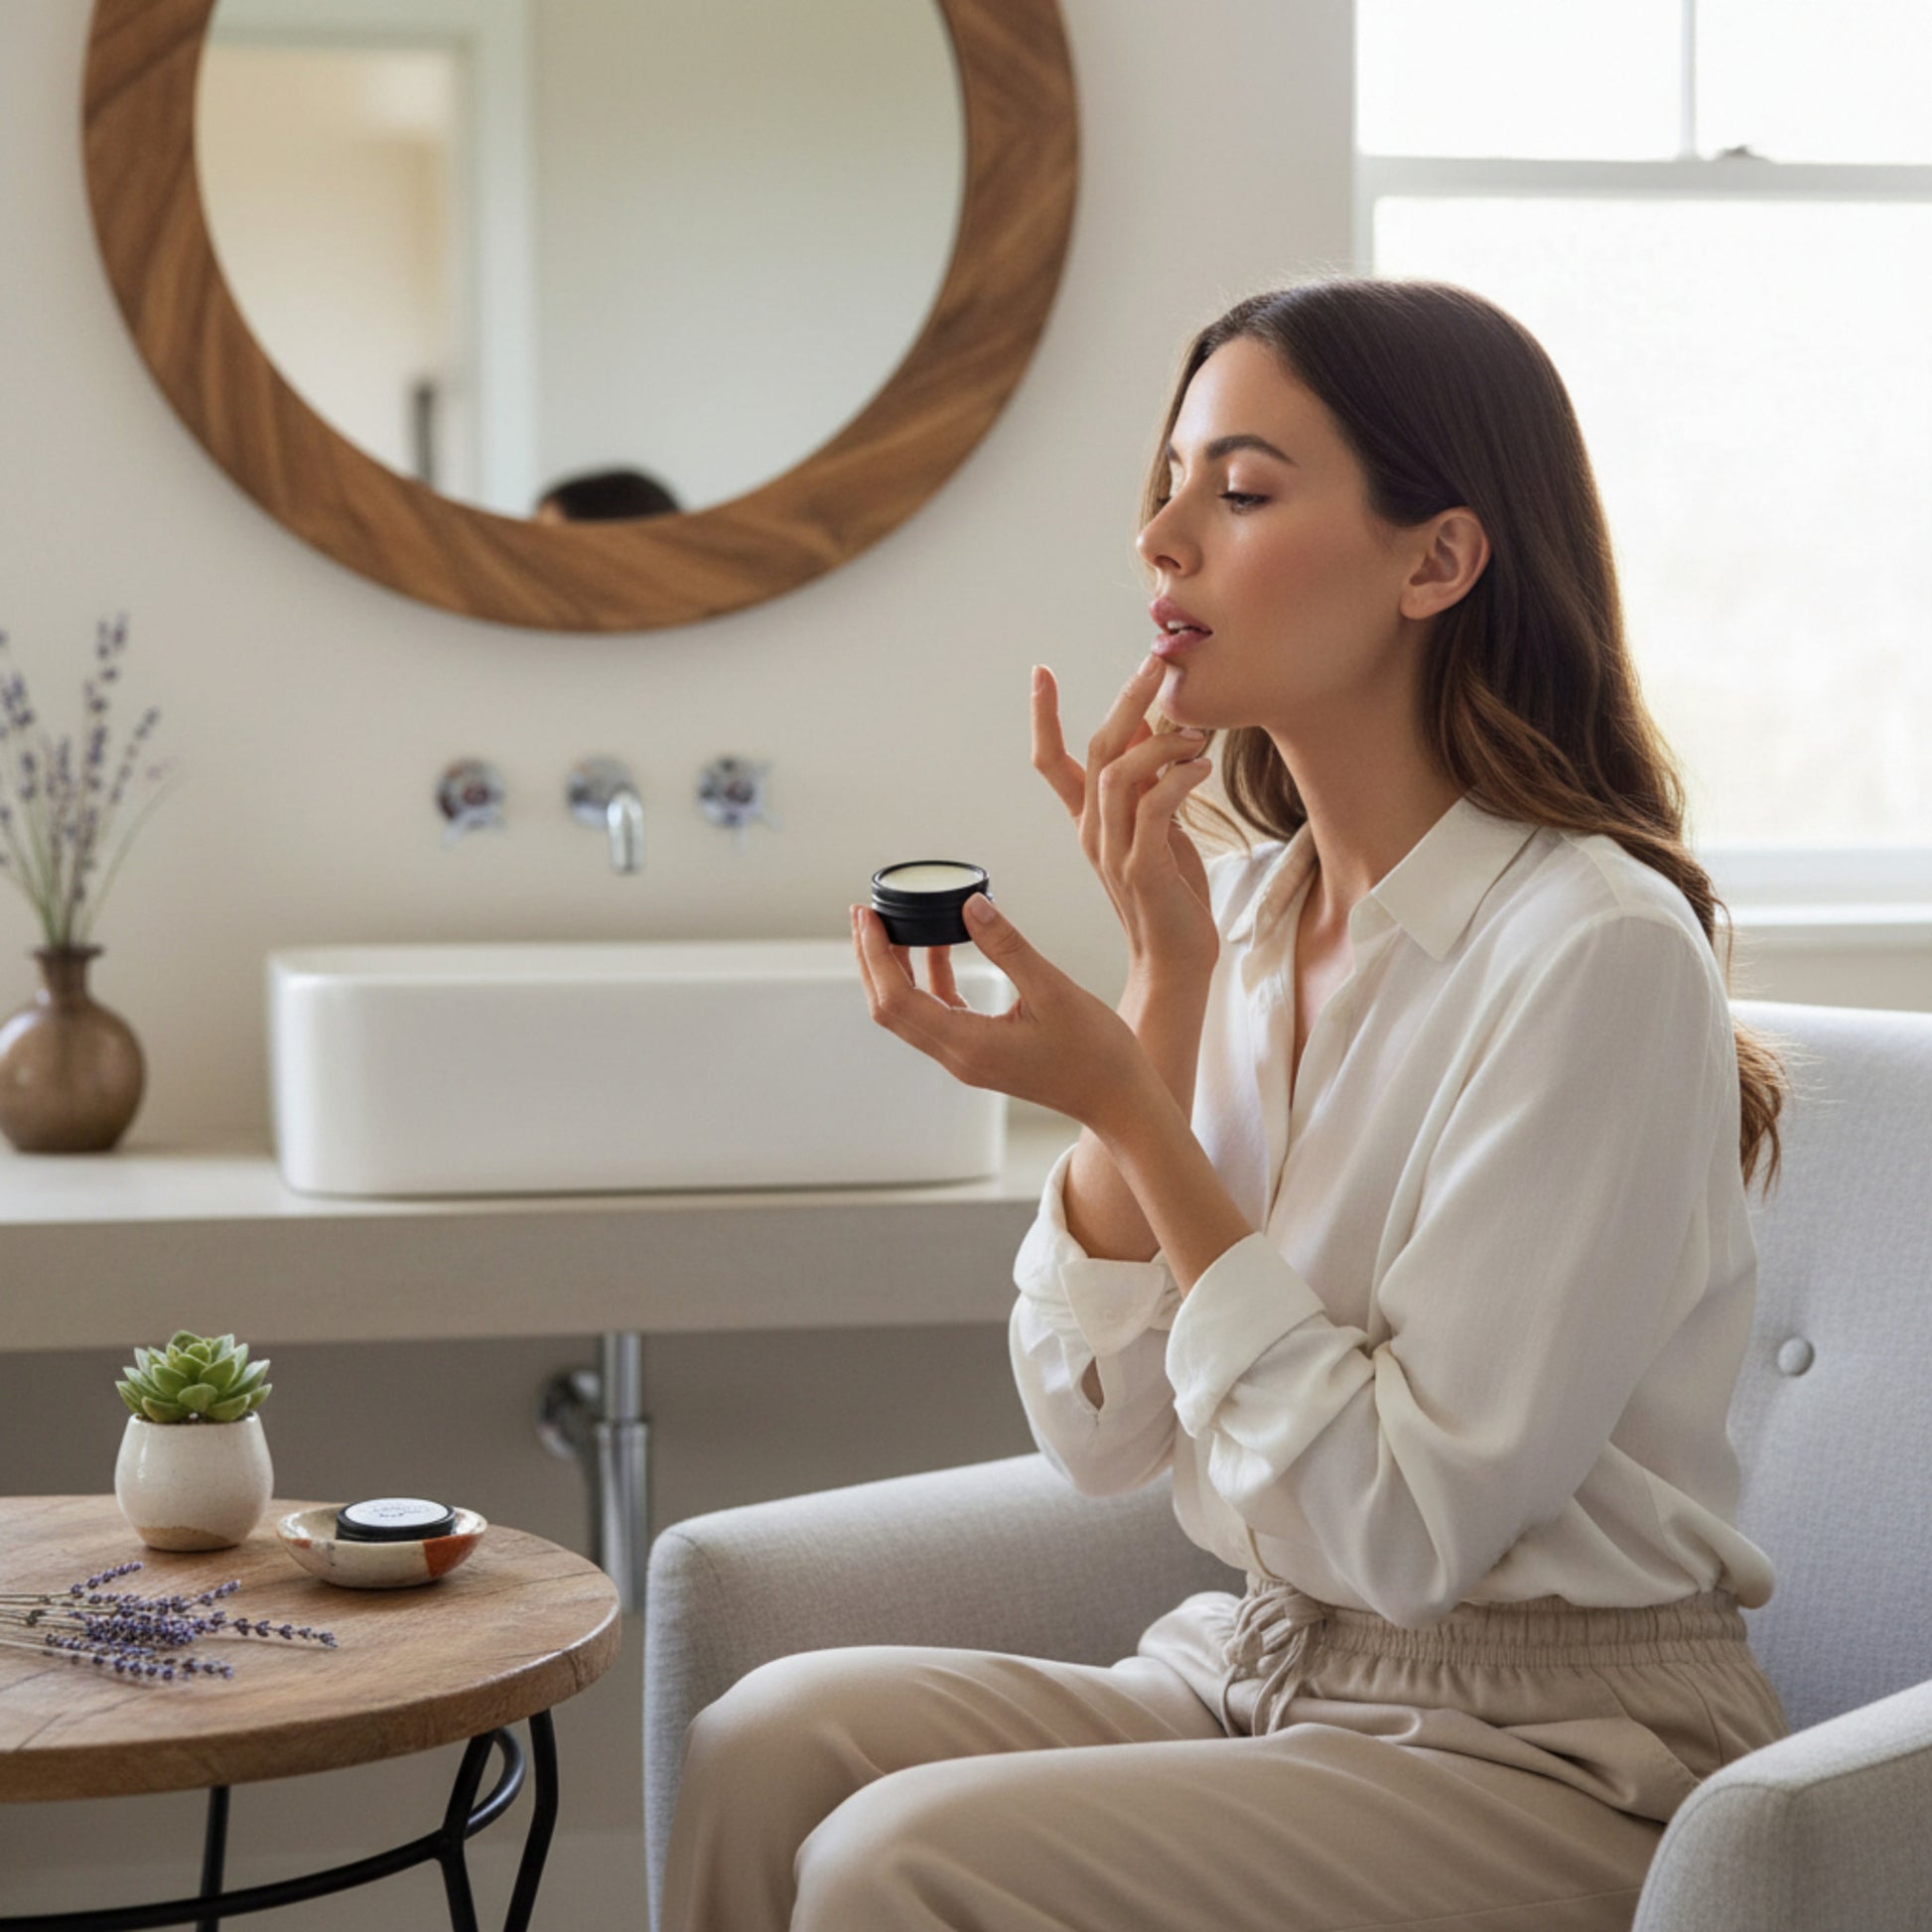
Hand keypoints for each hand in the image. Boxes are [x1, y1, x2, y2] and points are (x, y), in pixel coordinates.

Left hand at [850, 896, 1151, 1132]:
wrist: (1119, 1099)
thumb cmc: (1096, 1052)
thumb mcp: (1053, 989)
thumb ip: (1007, 946)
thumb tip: (968, 904)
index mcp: (968, 1045)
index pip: (896, 999)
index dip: (873, 955)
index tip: (866, 913)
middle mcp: (958, 1057)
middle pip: (889, 1008)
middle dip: (870, 959)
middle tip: (865, 911)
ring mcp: (967, 1059)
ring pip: (910, 1012)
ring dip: (895, 969)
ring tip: (893, 923)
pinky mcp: (981, 1054)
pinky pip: (940, 1013)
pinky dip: (930, 979)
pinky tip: (940, 946)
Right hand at [1032, 656, 1217, 987]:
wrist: (1175, 962)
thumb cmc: (1172, 896)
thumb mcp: (1159, 830)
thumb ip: (1147, 784)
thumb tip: (1147, 729)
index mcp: (1090, 823)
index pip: (1051, 763)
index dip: (1043, 718)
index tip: (1040, 673)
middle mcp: (1093, 832)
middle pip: (1096, 751)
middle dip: (1125, 701)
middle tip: (1154, 666)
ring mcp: (1114, 851)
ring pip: (1119, 774)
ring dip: (1160, 743)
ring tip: (1196, 736)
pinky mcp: (1143, 869)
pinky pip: (1154, 809)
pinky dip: (1177, 779)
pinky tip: (1201, 768)